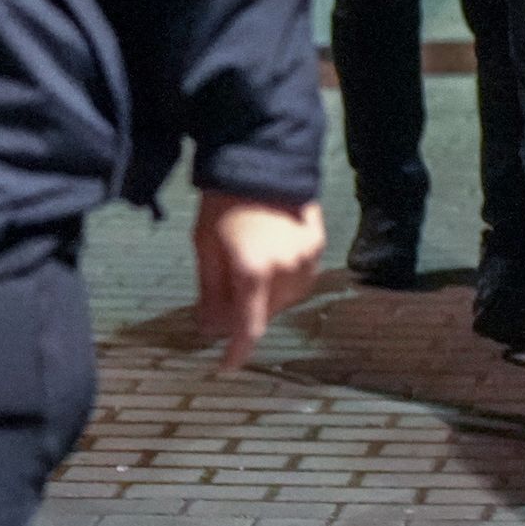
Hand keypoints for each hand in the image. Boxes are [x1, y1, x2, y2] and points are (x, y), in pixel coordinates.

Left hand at [193, 192, 323, 366]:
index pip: (249, 328)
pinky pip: (302, 279)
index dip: (237, 353)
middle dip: (245, 315)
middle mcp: (286, 269)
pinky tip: (270, 266)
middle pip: (267, 313)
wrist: (261, 158)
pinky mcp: (319, 244)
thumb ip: (210, 292)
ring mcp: (307, 257)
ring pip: (287, 299)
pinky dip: (285, 283)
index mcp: (253, 271)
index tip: (226, 367)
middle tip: (225, 304)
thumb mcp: (205, 246)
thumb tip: (210, 329)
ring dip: (267, 300)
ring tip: (249, 279)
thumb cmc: (223, 202)